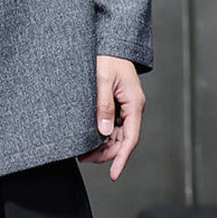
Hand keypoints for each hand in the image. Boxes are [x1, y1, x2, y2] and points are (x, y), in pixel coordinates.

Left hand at [77, 55, 145, 180]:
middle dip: (106, 153)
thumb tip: (103, 132)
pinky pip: (112, 123)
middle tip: (84, 158)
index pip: (130, 139)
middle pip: (122, 140)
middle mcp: (132, 108)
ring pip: (116, 133)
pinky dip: (101, 132)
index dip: (121, 159)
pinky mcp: (117, 102)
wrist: (110, 42)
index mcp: (134, 104)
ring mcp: (125, 105)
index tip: (112, 175)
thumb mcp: (103, 80)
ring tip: (83, 151)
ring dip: (102, 144)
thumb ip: (103, 105)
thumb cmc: (107, 57)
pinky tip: (88, 136)